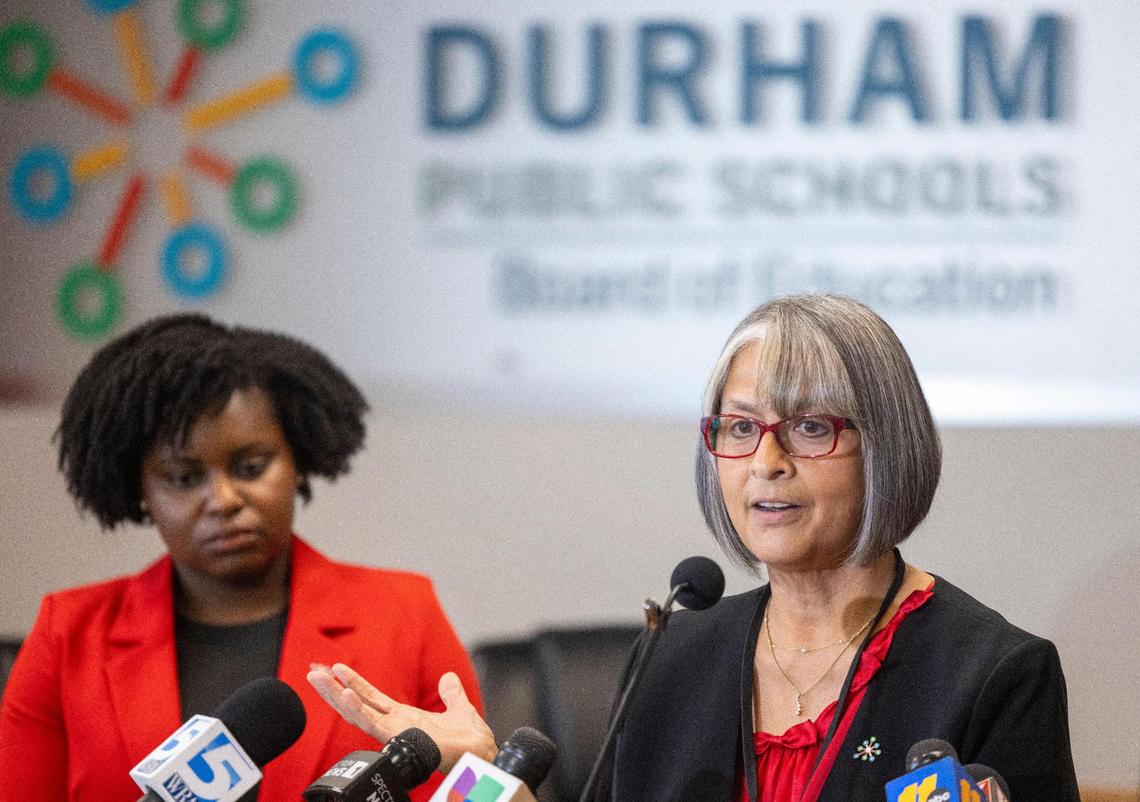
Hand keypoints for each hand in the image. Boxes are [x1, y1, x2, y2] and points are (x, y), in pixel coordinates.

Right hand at [307, 662, 496, 772]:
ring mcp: (395, 731)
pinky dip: (357, 708)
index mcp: (403, 717)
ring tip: (318, 678)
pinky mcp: (400, 737)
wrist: (480, 754)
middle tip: (312, 672)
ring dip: (335, 695)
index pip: (371, 697)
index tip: (335, 667)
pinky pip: (373, 722)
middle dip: (332, 690)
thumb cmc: (469, 740)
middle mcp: (394, 725)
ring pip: (356, 712)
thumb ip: (451, 694)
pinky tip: (345, 694)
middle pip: (356, 704)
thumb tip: (448, 678)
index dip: (353, 683)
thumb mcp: (458, 708)